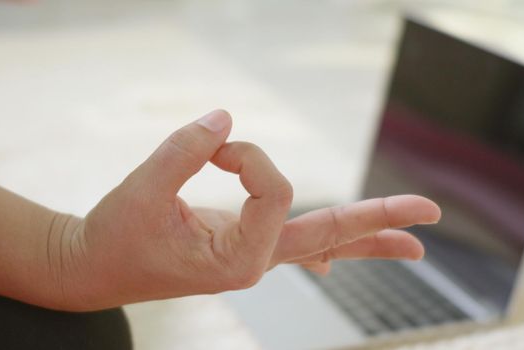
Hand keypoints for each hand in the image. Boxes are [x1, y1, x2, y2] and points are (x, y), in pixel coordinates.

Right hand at [51, 110, 439, 310]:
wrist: (92, 269)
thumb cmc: (114, 236)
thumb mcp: (143, 189)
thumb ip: (185, 149)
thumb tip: (227, 118)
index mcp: (236, 258)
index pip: (273, 191)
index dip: (248, 156)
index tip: (214, 144)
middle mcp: (251, 262)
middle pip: (328, 237)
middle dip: (378, 222)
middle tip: (431, 214)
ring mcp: (249, 256)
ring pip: (319, 244)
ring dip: (364, 237)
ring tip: (413, 242)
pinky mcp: (239, 245)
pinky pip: (294, 245)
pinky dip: (325, 244)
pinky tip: (341, 259)